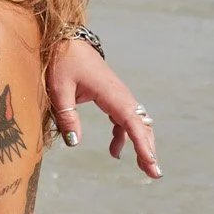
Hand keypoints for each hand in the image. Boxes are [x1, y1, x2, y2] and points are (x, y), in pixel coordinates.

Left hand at [46, 39, 159, 177]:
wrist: (66, 40)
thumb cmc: (62, 61)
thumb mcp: (59, 89)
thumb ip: (66, 116)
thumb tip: (74, 144)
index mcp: (111, 93)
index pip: (132, 122)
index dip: (142, 143)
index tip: (151, 161)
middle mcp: (120, 95)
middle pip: (141, 125)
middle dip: (148, 149)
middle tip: (154, 174)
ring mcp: (118, 95)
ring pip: (135, 123)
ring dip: (140, 144)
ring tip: (144, 168)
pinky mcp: (111, 97)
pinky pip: (123, 119)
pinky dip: (124, 136)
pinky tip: (115, 151)